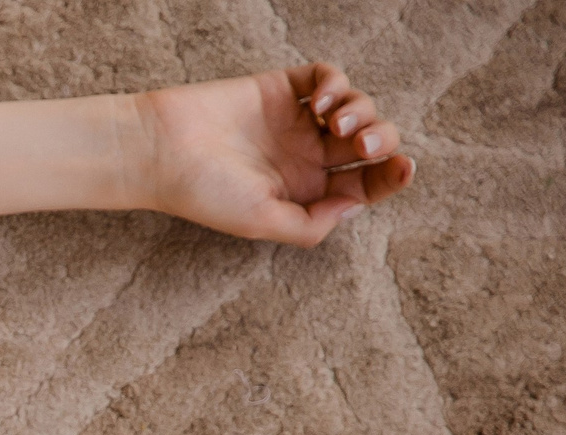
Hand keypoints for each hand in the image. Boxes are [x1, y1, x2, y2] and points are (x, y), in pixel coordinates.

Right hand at [137, 63, 414, 246]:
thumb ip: (312, 225)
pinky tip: (321, 100)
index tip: (405, 168)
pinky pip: (327, 77)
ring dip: (359, 109)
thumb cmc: (203, 193)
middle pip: (369, 143)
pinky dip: (337, 83)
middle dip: (379, 140)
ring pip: (356, 107)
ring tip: (332, 119)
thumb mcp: (261, 223)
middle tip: (359, 142)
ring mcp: (295, 121)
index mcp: (305, 194)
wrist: (160, 149)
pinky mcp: (281, 89)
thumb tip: (355, 204)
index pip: (365, 184)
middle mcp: (306, 158)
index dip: (391, 176)